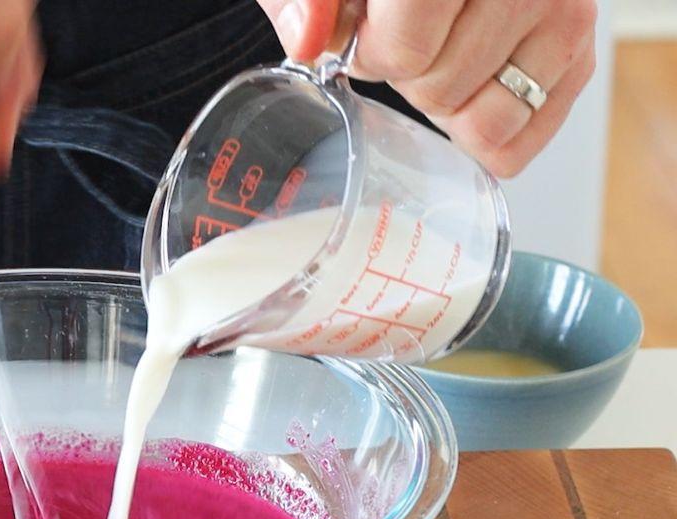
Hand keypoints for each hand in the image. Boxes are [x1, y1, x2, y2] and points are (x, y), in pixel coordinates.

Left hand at [258, 0, 596, 176]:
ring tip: (442, 57)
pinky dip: (484, 135)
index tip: (367, 39)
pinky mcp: (579, 45)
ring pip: (490, 120)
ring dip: (449, 106)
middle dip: (410, 79)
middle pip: (442, 87)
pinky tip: (467, 94)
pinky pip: (524, 136)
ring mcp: (565, 8)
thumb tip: (307, 41)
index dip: (374, 58)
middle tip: (409, 44)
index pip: (407, 48)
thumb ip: (308, 0)